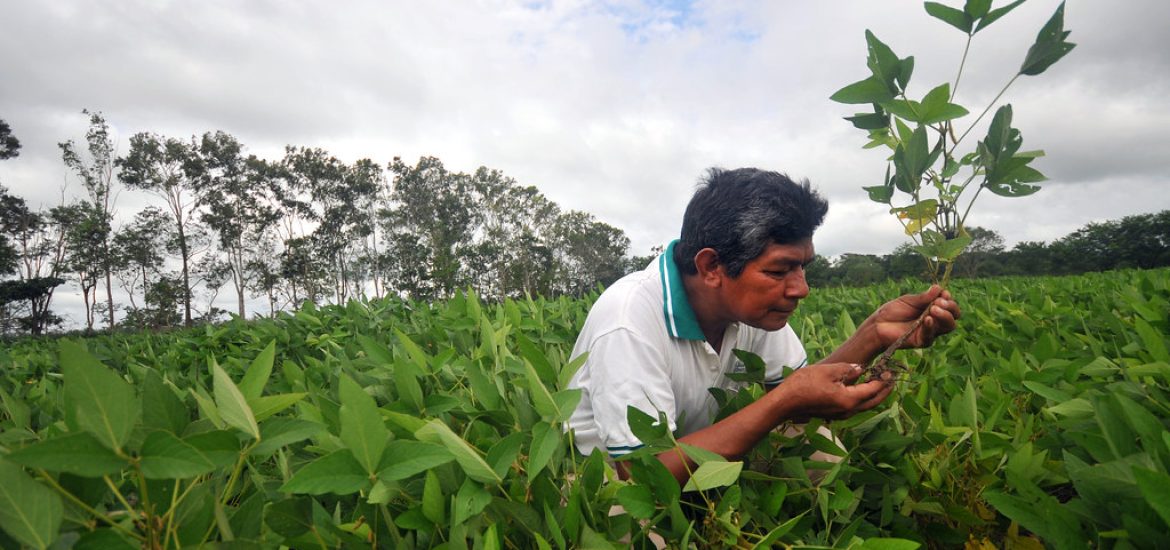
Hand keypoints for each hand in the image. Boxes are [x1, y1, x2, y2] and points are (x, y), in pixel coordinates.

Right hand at [772, 363, 893, 420]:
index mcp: (849, 399)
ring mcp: (840, 414)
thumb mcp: (827, 371)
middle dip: (884, 391)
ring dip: (873, 395)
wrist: (784, 403)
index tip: (889, 370)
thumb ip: (847, 369)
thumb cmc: (803, 385)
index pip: (873, 389)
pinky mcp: (833, 414)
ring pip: (864, 406)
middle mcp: (848, 410)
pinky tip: (859, 389)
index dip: (883, 380)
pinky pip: (854, 407)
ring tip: (878, 383)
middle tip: (890, 379)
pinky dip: (862, 398)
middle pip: (873, 402)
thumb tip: (860, 369)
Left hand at [868, 285, 960, 349]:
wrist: (877, 324)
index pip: (949, 306)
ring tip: (933, 308)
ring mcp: (929, 332)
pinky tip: (928, 319)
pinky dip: (931, 326)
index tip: (943, 294)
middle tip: (939, 302)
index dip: (949, 300)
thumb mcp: (909, 301)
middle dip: (950, 308)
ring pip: (948, 326)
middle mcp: (935, 321)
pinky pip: (931, 335)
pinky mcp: (922, 341)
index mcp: (933, 309)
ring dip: (944, 316)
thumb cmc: (892, 311)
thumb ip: (923, 297)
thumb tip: (939, 288)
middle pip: (953, 317)